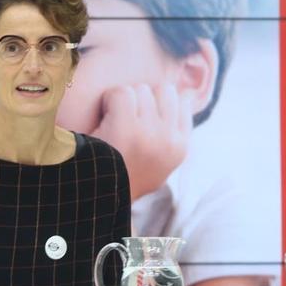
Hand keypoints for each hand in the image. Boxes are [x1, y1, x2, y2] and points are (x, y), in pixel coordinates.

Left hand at [91, 82, 192, 200]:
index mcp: (180, 148)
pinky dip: (109, 100)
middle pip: (164, 91)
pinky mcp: (126, 127)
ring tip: (115, 120)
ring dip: (125, 100)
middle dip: (145, 97)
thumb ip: (174, 133)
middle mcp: (169, 139)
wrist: (99, 196)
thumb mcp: (161, 163)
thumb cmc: (126, 177)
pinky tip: (104, 118)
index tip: (146, 109)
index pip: (185, 102)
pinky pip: (121, 93)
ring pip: (141, 90)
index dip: (163, 99)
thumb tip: (186, 93)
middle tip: (129, 115)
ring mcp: (149, 132)